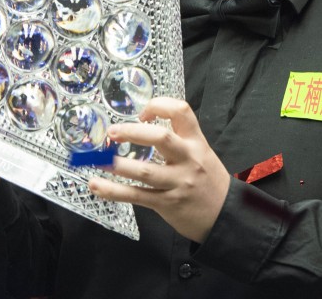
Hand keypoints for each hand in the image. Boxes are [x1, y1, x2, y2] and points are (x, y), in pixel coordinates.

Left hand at [87, 97, 230, 242]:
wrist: (225, 215)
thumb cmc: (209, 180)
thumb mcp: (202, 152)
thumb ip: (180, 139)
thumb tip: (144, 126)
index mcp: (196, 142)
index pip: (181, 111)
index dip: (158, 106)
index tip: (143, 113)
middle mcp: (188, 159)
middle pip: (161, 138)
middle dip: (133, 132)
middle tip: (113, 133)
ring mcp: (177, 182)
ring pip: (145, 171)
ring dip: (118, 164)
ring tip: (98, 159)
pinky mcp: (167, 203)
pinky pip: (136, 195)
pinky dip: (113, 191)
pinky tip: (96, 185)